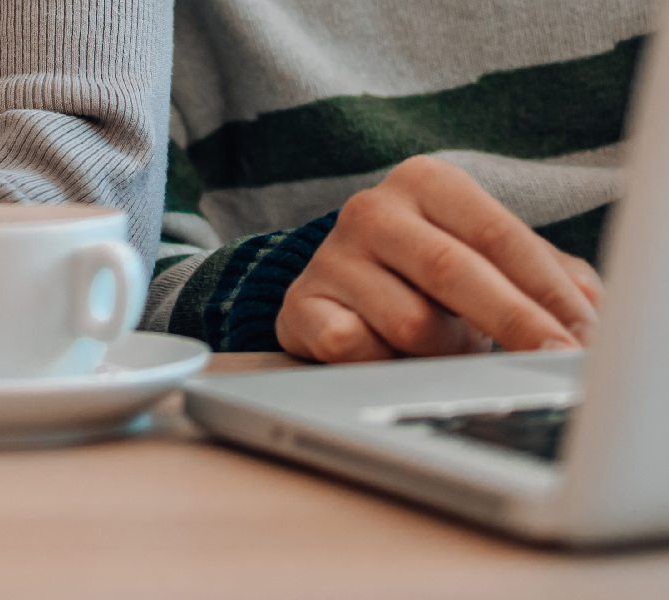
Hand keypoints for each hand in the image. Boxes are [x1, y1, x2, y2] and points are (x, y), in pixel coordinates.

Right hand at [276, 156, 602, 362]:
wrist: (341, 293)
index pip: (498, 234)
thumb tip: (595, 314)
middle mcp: (371, 210)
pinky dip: (385, 364)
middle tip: (554, 359)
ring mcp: (330, 258)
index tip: (585, 333)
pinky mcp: (299, 306)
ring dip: (442, 350)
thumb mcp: (492, 259)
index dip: (547, 289)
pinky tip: (391, 357)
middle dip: (515, 322)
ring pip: (409, 323)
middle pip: (454, 272)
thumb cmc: (432, 276)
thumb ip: (550, 276)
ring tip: (445, 348)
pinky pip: (356, 348)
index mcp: (426, 182)